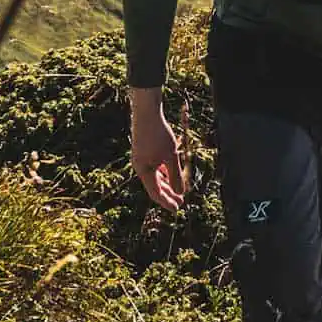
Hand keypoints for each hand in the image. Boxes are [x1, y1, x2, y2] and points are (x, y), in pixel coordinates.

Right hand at [128, 87, 184, 211]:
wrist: (147, 112)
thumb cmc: (159, 134)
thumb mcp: (171, 156)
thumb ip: (176, 175)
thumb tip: (180, 193)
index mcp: (143, 171)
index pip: (155, 193)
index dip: (167, 202)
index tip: (177, 209)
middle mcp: (140, 167)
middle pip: (155, 186)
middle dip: (168, 194)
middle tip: (181, 202)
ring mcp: (141, 158)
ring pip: (155, 176)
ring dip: (167, 183)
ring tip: (177, 190)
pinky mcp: (144, 150)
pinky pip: (155, 166)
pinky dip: (163, 171)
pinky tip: (171, 172)